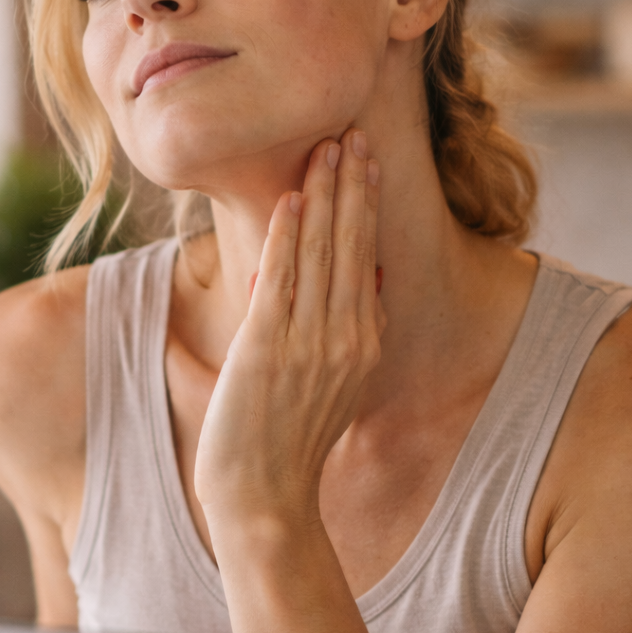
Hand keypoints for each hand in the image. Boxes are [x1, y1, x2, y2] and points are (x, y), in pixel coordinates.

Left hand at [195, 129, 383, 526]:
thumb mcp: (331, 386)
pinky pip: (283, 277)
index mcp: (362, 343)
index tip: (365, 164)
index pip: (365, 257)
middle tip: (353, 134)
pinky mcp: (269, 348)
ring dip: (325, 195)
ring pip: (322, 251)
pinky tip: (294, 198)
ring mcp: (310, 342)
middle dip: (353, 184)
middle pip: (351, 243)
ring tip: (328, 147)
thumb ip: (337, 336)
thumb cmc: (288, 443)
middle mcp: (346, 336)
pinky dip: (289, 234)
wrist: (266, 499)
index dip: (365, 206)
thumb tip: (342, 289)